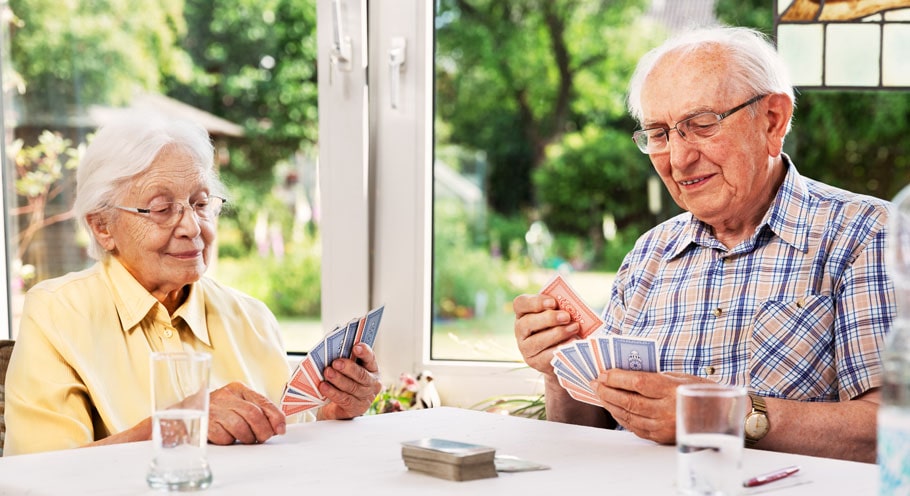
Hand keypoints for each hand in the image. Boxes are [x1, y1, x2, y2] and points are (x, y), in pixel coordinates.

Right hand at [208, 382, 286, 444]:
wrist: (186, 414)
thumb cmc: (218, 411)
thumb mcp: (238, 405)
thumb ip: (258, 412)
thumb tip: (278, 427)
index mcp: (239, 389)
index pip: (263, 402)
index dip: (276, 417)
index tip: (281, 429)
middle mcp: (226, 396)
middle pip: (253, 414)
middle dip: (262, 430)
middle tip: (262, 438)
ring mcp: (214, 409)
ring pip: (240, 427)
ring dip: (247, 438)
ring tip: (244, 438)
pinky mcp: (205, 424)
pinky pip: (225, 437)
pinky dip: (230, 441)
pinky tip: (227, 437)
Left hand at [317, 343, 381, 419]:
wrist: (337, 407)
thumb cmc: (342, 383)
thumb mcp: (347, 371)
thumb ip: (344, 362)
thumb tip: (332, 353)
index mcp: (371, 369)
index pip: (370, 358)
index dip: (364, 352)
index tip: (356, 346)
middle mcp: (372, 383)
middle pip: (361, 375)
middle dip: (348, 368)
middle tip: (336, 362)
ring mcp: (366, 397)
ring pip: (352, 387)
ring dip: (338, 379)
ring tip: (327, 372)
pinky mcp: (356, 409)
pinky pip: (344, 399)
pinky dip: (332, 392)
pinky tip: (324, 386)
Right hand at [513, 293, 581, 373]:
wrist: (560, 352)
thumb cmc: (559, 325)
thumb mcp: (557, 313)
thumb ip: (559, 308)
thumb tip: (570, 306)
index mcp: (523, 312)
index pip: (520, 303)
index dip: (535, 302)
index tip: (553, 302)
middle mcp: (520, 329)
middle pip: (527, 323)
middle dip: (549, 319)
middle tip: (566, 317)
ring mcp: (525, 347)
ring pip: (536, 341)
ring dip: (557, 334)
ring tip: (574, 328)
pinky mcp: (534, 361)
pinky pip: (545, 356)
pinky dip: (559, 348)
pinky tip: (572, 342)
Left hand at [592, 370, 711, 443]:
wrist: (719, 417)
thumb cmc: (699, 391)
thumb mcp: (680, 377)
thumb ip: (654, 377)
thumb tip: (625, 374)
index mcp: (672, 390)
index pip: (638, 383)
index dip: (617, 378)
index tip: (603, 373)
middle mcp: (667, 410)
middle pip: (629, 401)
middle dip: (608, 391)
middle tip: (595, 383)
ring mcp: (663, 426)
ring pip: (628, 415)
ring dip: (610, 404)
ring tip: (600, 394)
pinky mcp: (661, 437)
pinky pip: (634, 427)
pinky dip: (621, 417)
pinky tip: (614, 408)